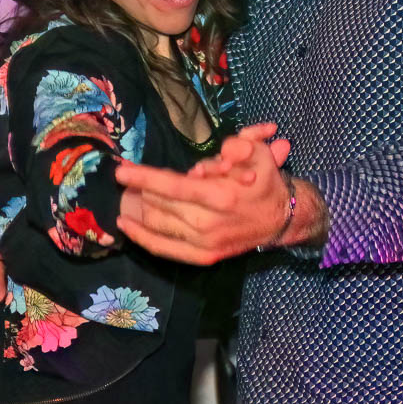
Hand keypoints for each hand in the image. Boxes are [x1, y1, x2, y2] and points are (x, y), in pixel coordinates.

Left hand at [115, 126, 293, 264]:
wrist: (281, 219)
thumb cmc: (264, 180)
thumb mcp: (259, 154)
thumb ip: (239, 147)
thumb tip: (224, 152)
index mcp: (221, 196)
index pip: (173, 186)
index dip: (145, 178)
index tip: (122, 171)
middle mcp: (209, 223)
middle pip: (161, 205)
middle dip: (138, 189)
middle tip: (123, 177)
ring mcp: (205, 244)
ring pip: (159, 225)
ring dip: (138, 209)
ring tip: (125, 194)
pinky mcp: (204, 257)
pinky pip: (165, 250)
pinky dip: (143, 238)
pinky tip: (126, 225)